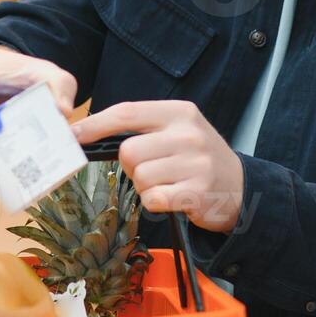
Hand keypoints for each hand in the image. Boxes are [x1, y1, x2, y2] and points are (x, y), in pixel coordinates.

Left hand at [72, 100, 243, 232]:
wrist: (242, 188)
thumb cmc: (198, 158)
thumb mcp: (179, 130)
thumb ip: (143, 128)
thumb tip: (89, 133)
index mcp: (180, 112)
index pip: (127, 113)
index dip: (95, 125)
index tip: (73, 135)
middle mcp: (189, 134)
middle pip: (128, 151)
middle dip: (131, 167)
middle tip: (152, 171)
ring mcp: (195, 164)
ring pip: (139, 177)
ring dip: (145, 187)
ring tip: (168, 184)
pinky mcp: (197, 192)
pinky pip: (153, 199)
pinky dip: (156, 203)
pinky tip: (173, 198)